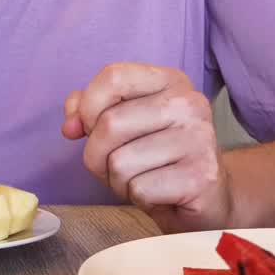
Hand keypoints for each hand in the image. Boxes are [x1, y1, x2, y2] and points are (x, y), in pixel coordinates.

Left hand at [62, 62, 230, 232]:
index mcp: (170, 80)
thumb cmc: (154, 157)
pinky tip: (156, 194)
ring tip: (140, 178)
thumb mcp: (121, 124)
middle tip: (114, 165)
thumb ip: (88, 111)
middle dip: (96, 154)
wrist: (204, 197)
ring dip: (118, 180)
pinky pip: (139, 189)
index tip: (89, 127)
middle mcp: (190, 103)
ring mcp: (199, 139)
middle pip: (110, 124)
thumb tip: (70, 124)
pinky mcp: (202, 177)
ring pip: (120, 162)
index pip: (113, 76)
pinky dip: (137, 197)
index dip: (88, 107)